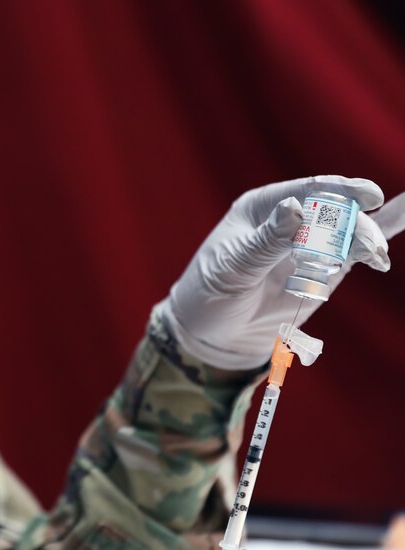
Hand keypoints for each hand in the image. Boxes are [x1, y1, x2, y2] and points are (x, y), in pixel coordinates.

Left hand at [160, 175, 404, 369]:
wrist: (214, 334)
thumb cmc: (211, 293)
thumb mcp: (233, 267)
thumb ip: (266, 240)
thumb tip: (297, 206)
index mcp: (262, 207)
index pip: (306, 190)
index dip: (338, 190)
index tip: (368, 196)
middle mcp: (290, 219)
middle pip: (334, 211)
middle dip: (356, 223)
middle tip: (368, 245)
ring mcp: (309, 244)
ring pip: (348, 233)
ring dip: (366, 241)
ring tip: (374, 257)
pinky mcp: (323, 270)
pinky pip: (353, 250)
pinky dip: (376, 243)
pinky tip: (397, 225)